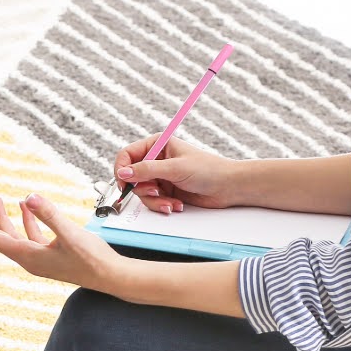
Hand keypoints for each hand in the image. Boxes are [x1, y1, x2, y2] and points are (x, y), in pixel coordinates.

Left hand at [0, 193, 121, 289]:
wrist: (113, 278)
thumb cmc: (93, 259)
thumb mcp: (70, 234)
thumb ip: (49, 214)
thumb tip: (28, 196)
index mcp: (28, 256)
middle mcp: (29, 259)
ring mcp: (39, 259)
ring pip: (13, 235)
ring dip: (3, 217)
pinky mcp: (51, 255)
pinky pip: (30, 236)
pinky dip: (25, 221)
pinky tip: (26, 208)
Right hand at [112, 135, 239, 213]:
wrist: (229, 187)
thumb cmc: (208, 170)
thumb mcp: (175, 168)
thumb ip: (146, 170)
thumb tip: (123, 174)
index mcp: (156, 145)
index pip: (127, 155)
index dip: (122, 169)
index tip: (124, 182)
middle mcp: (156, 160)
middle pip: (131, 176)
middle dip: (142, 188)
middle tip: (154, 192)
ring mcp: (160, 177)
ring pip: (141, 191)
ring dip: (155, 200)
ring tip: (170, 202)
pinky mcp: (165, 191)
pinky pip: (152, 201)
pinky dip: (162, 205)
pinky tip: (176, 204)